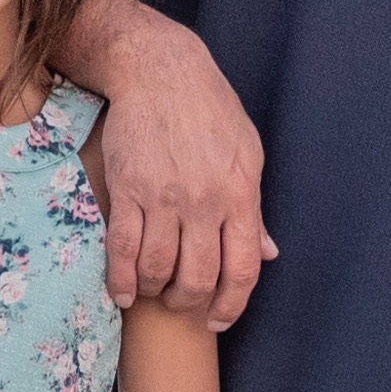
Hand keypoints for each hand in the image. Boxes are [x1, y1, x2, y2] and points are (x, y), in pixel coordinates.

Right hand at [90, 17, 274, 326]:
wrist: (160, 71)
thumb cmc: (209, 109)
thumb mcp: (247, 153)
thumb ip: (254, 208)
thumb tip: (268, 253)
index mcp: (240, 194)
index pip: (243, 267)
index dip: (232, 304)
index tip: (218, 320)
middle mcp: (205, 202)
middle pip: (199, 277)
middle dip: (189, 302)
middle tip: (181, 304)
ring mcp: (164, 197)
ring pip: (159, 269)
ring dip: (155, 291)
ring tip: (153, 291)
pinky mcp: (128, 189)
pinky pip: (123, 248)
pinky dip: (121, 279)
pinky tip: (123, 292)